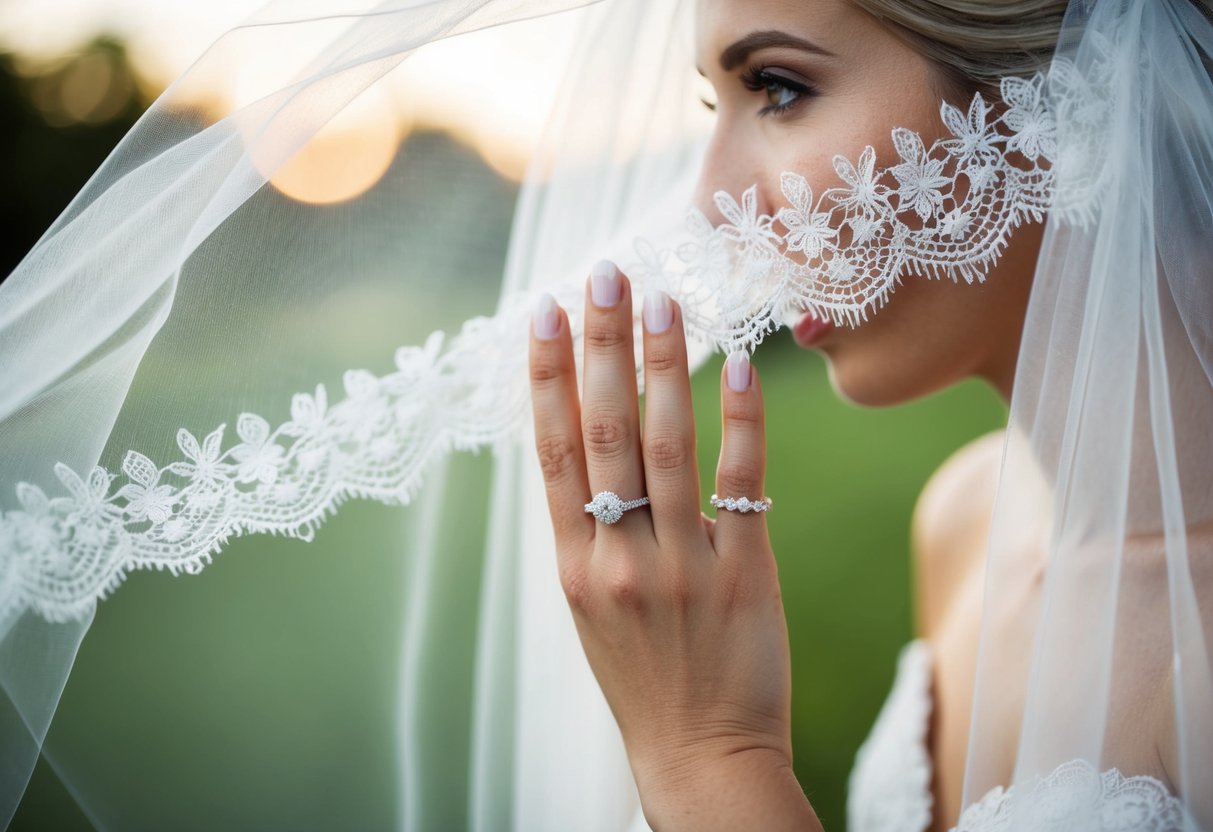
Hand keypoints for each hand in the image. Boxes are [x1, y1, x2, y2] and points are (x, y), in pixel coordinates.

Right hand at [528, 261, 809, 827]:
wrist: (701, 757)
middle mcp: (618, 558)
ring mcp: (683, 564)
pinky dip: (740, 420)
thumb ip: (588, 528)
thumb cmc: (640, 676)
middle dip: (601, 345)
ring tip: (663, 297)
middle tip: (603, 273)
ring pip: (668, 445)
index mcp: (572, 565)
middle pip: (605, 431)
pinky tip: (738, 365)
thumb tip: (588, 440)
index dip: (545, 374)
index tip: (542, 310)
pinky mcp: (745, 573)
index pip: (552, 450)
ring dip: (664, 365)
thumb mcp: (591, 606)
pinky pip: (742, 481)